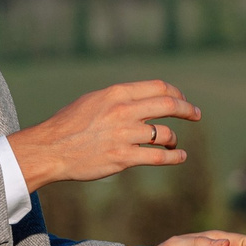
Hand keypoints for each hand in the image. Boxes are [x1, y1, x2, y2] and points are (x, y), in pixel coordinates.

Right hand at [7, 80, 199, 189]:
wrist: (49, 149)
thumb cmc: (68, 124)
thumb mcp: (93, 100)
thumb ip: (118, 98)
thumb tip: (142, 99)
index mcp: (116, 93)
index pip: (158, 87)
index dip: (176, 93)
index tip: (182, 99)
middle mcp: (123, 111)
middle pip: (168, 105)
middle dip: (187, 109)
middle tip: (196, 114)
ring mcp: (124, 135)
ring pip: (164, 134)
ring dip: (173, 139)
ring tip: (173, 143)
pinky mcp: (123, 158)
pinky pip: (157, 157)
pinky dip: (173, 157)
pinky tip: (178, 156)